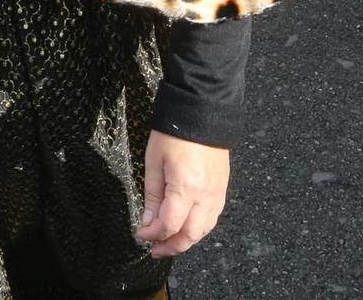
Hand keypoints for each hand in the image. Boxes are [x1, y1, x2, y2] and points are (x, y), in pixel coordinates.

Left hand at [136, 131, 229, 257]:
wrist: (201, 112)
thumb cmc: (174, 133)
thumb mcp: (153, 162)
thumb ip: (151, 195)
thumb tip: (147, 222)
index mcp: (186, 187)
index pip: (169, 225)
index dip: (152, 234)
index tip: (140, 234)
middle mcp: (205, 195)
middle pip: (190, 235)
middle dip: (171, 247)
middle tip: (155, 250)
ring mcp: (217, 193)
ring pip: (204, 230)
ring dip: (186, 240)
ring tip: (169, 242)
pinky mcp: (222, 188)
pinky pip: (213, 217)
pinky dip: (199, 228)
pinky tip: (187, 227)